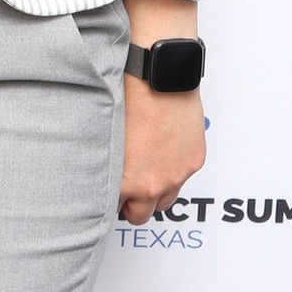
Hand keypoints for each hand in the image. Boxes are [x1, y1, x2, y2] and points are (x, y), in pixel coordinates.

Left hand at [118, 78, 204, 225]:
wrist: (159, 76)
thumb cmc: (127, 96)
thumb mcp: (105, 133)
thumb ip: (106, 160)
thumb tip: (98, 167)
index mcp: (127, 181)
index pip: (113, 208)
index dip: (107, 199)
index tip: (104, 193)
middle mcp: (153, 184)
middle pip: (140, 214)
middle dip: (131, 203)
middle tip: (125, 187)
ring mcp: (177, 174)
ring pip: (165, 201)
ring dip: (155, 192)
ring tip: (144, 171)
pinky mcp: (193, 161)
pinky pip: (182, 177)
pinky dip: (173, 170)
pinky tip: (162, 152)